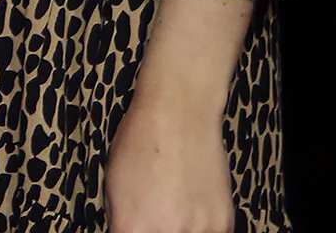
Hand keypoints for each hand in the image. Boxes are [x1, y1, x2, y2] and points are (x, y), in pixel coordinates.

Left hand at [106, 95, 234, 231]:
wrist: (180, 114)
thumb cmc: (142, 140)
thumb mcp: (112, 183)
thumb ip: (121, 217)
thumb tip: (125, 229)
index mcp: (131, 226)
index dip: (128, 230)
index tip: (130, 225)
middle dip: (153, 227)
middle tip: (153, 214)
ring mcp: (199, 230)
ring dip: (179, 227)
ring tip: (172, 207)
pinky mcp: (223, 223)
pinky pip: (208, 232)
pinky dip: (200, 225)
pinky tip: (190, 205)